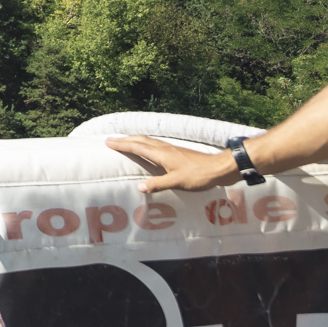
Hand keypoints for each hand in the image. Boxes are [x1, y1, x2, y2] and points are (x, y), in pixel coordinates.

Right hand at [107, 135, 240, 191]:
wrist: (218, 168)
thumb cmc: (197, 175)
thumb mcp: (176, 182)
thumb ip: (157, 184)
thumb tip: (138, 186)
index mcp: (160, 153)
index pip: (136, 147)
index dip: (122, 144)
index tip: (108, 142)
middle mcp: (164, 148)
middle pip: (141, 140)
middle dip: (125, 139)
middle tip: (112, 140)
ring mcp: (171, 148)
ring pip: (148, 141)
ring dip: (135, 140)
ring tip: (127, 142)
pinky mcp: (178, 152)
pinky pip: (155, 144)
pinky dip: (145, 144)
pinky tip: (149, 149)